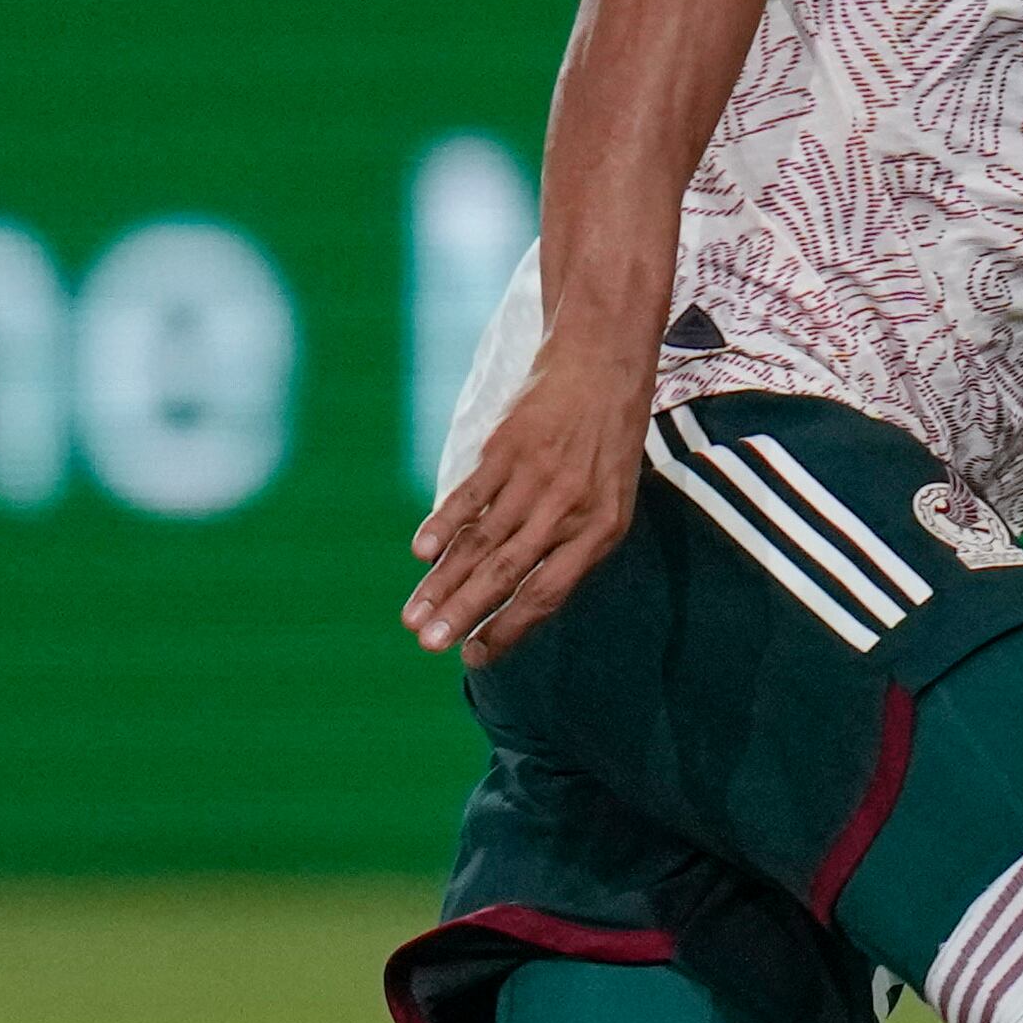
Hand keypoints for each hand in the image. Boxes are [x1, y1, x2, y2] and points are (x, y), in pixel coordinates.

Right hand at [403, 366, 644, 665]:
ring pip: (480, 541)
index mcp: (599, 531)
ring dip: (442, 581)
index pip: (548, 594)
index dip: (508, 629)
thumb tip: (521, 598)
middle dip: (463, 613)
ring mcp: (535, 478)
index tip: (474, 657)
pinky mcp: (506, 449)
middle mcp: (567, 510)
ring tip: (413, 614)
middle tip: (428, 644)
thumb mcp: (609, 500)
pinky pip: (470, 495)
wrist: (603, 365)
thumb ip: (570, 547)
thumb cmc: (606, 444)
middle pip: (505, 573)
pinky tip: (421, 552)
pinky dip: (443, 524)